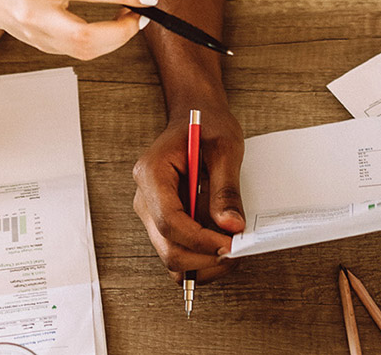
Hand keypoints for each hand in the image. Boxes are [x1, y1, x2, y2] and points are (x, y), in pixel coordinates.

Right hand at [0, 0, 154, 59]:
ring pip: (84, 51)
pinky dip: (102, 41)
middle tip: (141, 15)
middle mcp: (34, 14)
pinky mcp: (41, 47)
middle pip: (84, 37)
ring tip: (129, 18)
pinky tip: (111, 27)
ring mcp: (36, 36)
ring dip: (116, 39)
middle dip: (122, 31)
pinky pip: (79, 51)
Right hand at [132, 103, 244, 281]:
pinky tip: (220, 247)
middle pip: (167, 247)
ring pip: (171, 257)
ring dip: (203, 264)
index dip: (200, 239)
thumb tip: (231, 226)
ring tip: (232, 251)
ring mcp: (151, 213)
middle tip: (236, 251)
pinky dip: (200, 259)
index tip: (230, 244)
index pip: (169, 221)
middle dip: (203, 258)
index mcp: (152, 174)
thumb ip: (226, 188)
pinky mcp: (163, 222)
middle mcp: (144, 198)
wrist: (196, 116)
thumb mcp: (225, 148)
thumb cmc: (207, 125)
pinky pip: (177, 252)